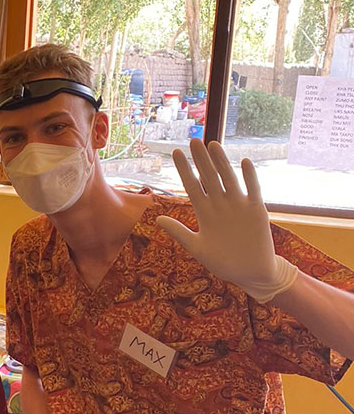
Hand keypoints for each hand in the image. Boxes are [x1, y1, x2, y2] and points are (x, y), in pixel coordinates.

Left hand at [156, 140, 297, 302]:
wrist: (251, 273)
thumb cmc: (223, 262)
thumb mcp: (197, 248)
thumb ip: (179, 232)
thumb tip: (156, 219)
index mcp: (205, 213)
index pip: (192, 186)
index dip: (184, 170)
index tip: (175, 153)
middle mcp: (221, 205)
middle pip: (209, 177)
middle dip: (200, 160)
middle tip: (193, 141)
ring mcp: (239, 206)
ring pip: (228, 179)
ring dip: (221, 162)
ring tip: (213, 145)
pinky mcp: (256, 210)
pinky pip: (253, 190)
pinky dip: (250, 177)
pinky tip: (245, 162)